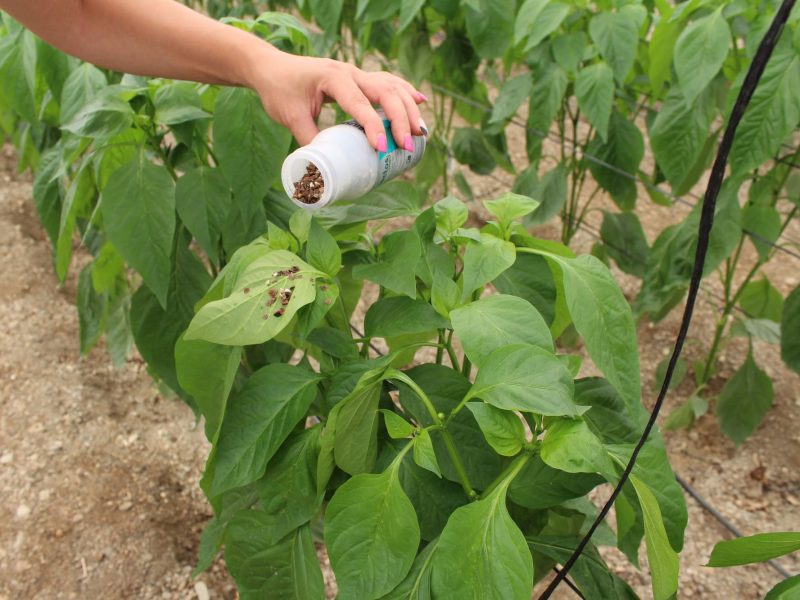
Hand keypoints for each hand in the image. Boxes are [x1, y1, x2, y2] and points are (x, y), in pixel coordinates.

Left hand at [247, 48, 426, 151]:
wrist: (271, 67)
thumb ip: (309, 143)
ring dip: (408, 108)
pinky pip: (388, 82)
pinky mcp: (359, 78)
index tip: (381, 149)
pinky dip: (405, 92)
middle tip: (407, 146)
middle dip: (400, 119)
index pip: (359, 102)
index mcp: (332, 78)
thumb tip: (324, 173)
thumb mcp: (290, 118)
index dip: (373, 126)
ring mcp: (356, 73)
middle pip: (385, 92)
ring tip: (420, 132)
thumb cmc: (279, 90)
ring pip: (391, 86)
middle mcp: (349, 72)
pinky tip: (419, 101)